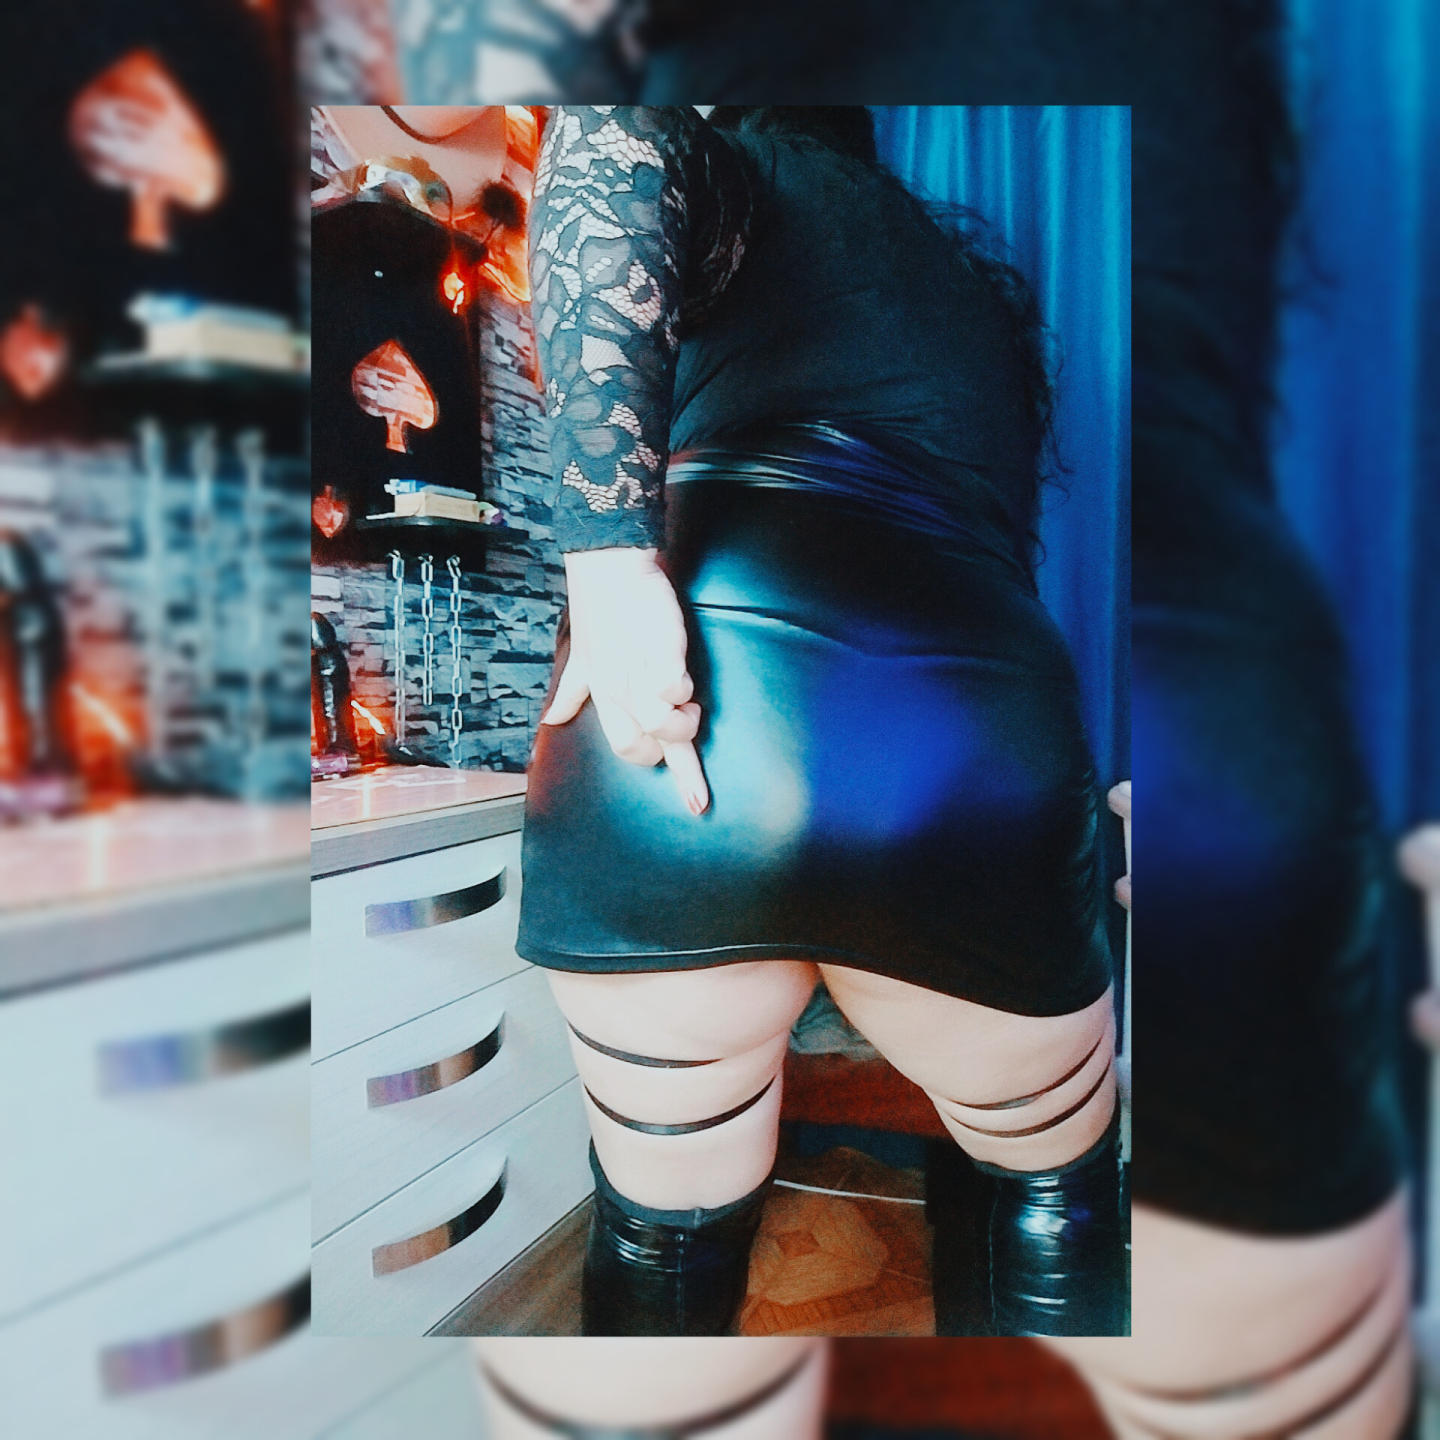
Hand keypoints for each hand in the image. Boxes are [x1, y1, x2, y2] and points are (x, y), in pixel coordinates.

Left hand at [543, 547, 708, 815]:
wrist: (611, 569)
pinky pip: (674, 689)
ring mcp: (637, 673)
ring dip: (685, 722)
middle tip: (688, 726)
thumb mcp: (581, 657)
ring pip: (663, 726)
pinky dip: (682, 690)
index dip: (660, 769)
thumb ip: (572, 692)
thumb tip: (551, 719)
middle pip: (643, 748)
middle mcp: (618, 691)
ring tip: (691, 703)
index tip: (695, 799)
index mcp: (602, 695)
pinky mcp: (660, 651)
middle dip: (676, 754)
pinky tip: (682, 676)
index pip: (627, 750)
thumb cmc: (601, 612)